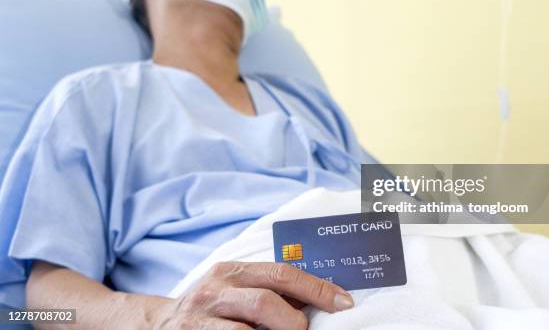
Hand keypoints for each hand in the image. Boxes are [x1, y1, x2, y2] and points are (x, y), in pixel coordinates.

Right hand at [156, 261, 353, 328]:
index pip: (282, 273)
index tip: (344, 303)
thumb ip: (269, 289)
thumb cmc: (211, 308)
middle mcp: (215, 290)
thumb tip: (319, 296)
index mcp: (232, 271)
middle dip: (293, 322)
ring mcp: (200, 319)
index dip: (317, 288)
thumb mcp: (235, 289)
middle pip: (265, 302)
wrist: (157, 326)